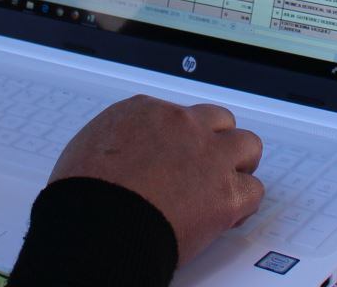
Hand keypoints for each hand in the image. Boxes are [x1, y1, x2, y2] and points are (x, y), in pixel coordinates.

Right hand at [49, 96, 263, 264]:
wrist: (98, 224)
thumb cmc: (84, 195)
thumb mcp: (86, 148)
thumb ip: (114, 143)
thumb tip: (118, 158)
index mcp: (145, 112)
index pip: (178, 115)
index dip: (181, 140)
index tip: (176, 157)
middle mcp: (182, 125)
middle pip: (218, 120)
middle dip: (216, 142)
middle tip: (206, 167)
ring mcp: (209, 155)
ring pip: (247, 145)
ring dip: (238, 164)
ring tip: (225, 186)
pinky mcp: (226, 192)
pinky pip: (253, 190)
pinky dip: (243, 204)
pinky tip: (228, 216)